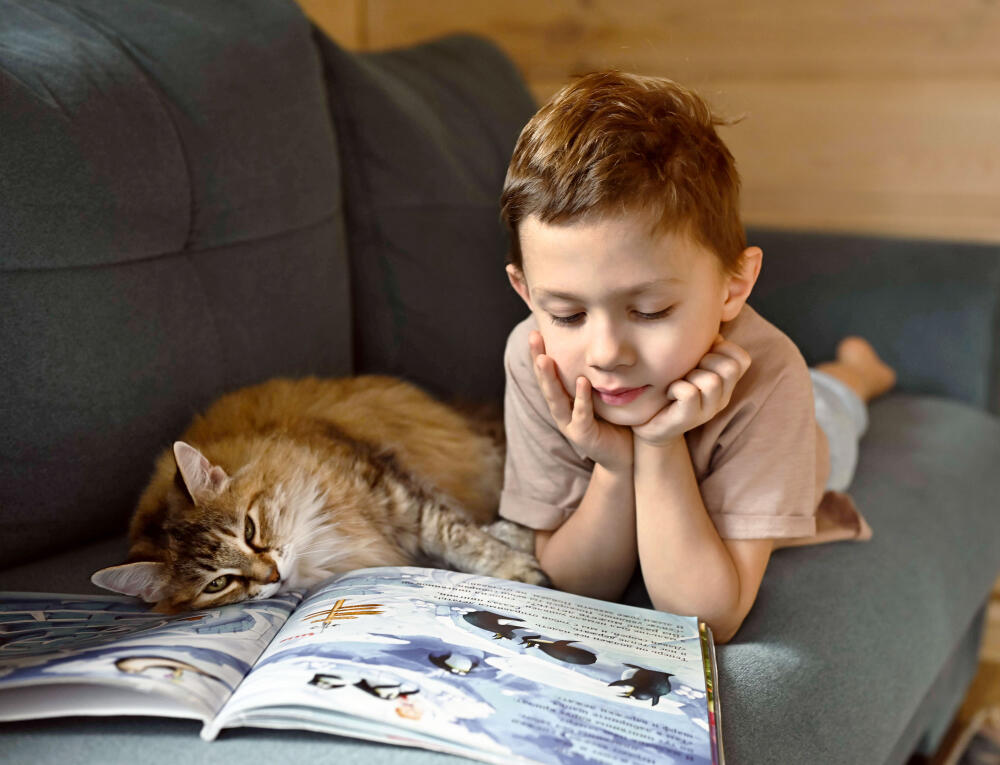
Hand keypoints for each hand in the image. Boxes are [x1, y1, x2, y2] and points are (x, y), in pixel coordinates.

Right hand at [529, 331, 632, 471]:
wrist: (625, 455)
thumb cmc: (614, 420)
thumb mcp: (603, 392)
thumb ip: (596, 373)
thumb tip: (599, 341)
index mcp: (564, 398)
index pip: (549, 372)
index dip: (540, 352)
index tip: (536, 330)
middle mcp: (562, 410)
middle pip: (545, 382)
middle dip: (538, 358)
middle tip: (533, 337)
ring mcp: (569, 423)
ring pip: (555, 398)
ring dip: (549, 378)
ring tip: (544, 359)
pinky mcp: (582, 435)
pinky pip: (581, 414)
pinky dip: (581, 398)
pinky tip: (582, 381)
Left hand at [633, 335, 750, 445]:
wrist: (649, 423)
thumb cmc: (669, 387)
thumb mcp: (689, 363)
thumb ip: (702, 346)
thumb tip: (709, 324)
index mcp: (725, 382)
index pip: (742, 358)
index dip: (722, 348)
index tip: (700, 354)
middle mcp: (722, 397)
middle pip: (730, 367)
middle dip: (705, 360)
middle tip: (688, 369)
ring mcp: (707, 411)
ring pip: (711, 381)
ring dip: (690, 375)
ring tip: (678, 381)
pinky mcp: (688, 421)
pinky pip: (689, 393)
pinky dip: (676, 387)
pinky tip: (669, 392)